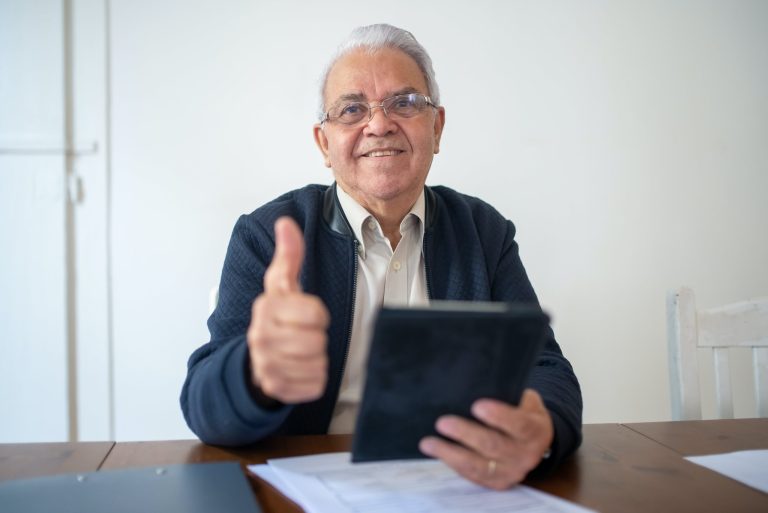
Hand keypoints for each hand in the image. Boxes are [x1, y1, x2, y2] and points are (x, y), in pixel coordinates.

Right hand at [246, 217, 329, 402]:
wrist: (255, 358)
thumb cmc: (278, 317)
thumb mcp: (282, 284)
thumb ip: (289, 254)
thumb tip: (286, 221)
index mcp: (266, 307)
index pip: (316, 313)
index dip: (318, 314)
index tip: (304, 314)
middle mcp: (260, 336)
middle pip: (318, 341)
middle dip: (317, 338)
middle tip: (303, 334)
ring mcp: (266, 364)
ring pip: (318, 364)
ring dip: (316, 359)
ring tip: (301, 351)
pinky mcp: (275, 388)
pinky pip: (315, 385)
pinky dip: (314, 380)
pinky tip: (299, 369)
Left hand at [418, 389, 553, 489]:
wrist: (538, 441)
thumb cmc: (524, 412)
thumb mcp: (526, 400)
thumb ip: (509, 394)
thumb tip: (479, 381)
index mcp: (535, 430)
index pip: (519, 424)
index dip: (498, 416)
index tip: (476, 406)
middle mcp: (526, 455)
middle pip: (494, 445)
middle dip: (465, 434)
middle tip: (442, 423)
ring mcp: (512, 472)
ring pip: (480, 466)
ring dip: (451, 454)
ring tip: (428, 443)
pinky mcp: (498, 483)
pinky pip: (474, 476)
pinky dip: (453, 465)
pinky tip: (437, 453)